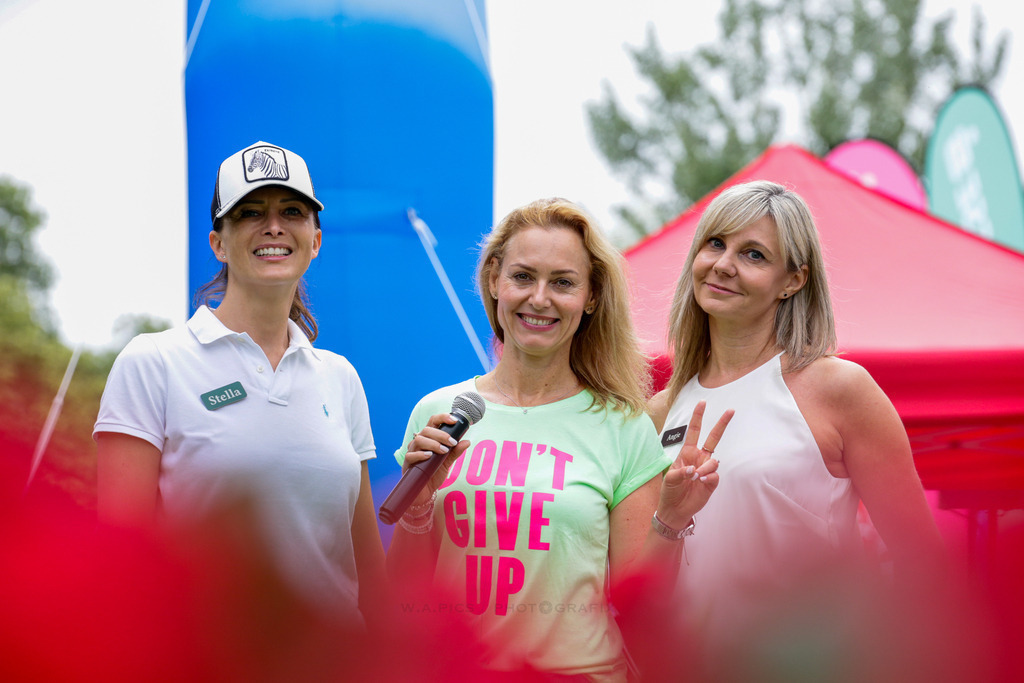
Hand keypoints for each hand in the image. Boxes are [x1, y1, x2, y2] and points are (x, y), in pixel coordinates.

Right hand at [402, 412, 470, 503]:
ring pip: (418, 440)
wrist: (424, 491)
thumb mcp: (447, 462)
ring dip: (433, 443)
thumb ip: (455, 452)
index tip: (454, 420)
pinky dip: (421, 454)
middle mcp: (419, 442)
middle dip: (441, 434)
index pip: (433, 422)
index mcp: (429, 438)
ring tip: (443, 451)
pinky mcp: (407, 463)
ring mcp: (412, 452)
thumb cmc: (433, 474)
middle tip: (452, 442)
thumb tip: (467, 442)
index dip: (443, 417)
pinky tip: (429, 456)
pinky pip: (410, 455)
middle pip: (426, 430)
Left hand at [657, 401, 732, 529]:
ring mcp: (706, 469)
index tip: (702, 403)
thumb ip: (680, 472)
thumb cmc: (670, 491)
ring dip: (705, 468)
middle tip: (731, 411)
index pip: (694, 431)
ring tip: (696, 477)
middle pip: (713, 438)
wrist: (675, 509)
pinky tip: (702, 482)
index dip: (698, 417)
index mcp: (687, 452)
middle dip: (722, 424)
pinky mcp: (712, 482)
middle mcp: (699, 458)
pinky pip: (715, 475)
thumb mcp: (669, 479)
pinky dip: (709, 477)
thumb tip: (693, 469)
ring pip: (713, 461)